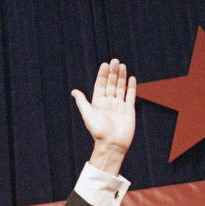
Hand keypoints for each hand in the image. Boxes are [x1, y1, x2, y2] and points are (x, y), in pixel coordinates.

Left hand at [71, 59, 135, 174]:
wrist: (112, 144)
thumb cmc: (98, 131)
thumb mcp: (88, 114)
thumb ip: (82, 102)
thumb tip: (74, 91)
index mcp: (98, 103)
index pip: (100, 86)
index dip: (102, 75)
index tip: (105, 64)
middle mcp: (108, 103)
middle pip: (111, 84)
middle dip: (113, 73)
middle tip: (115, 61)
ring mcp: (119, 105)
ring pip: (120, 88)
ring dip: (121, 77)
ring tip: (122, 65)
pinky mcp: (129, 110)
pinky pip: (130, 96)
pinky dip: (131, 87)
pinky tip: (131, 78)